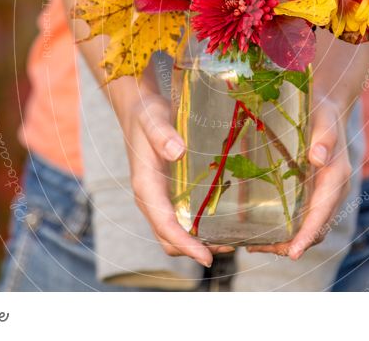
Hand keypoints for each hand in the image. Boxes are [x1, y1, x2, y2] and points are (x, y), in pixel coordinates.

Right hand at [114, 80, 234, 267]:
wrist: (138, 110)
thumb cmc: (146, 115)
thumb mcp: (153, 119)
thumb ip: (162, 134)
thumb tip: (177, 152)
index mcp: (145, 186)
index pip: (164, 225)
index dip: (185, 244)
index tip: (206, 257)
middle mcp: (150, 199)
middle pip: (169, 238)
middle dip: (195, 249)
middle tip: (228, 247)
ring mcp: (159, 198)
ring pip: (175, 232)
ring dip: (199, 240)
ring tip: (230, 239)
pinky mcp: (168, 193)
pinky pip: (181, 219)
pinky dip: (198, 227)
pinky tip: (222, 220)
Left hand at [247, 98, 351, 259]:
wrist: (328, 109)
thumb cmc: (324, 113)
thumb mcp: (324, 120)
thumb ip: (323, 138)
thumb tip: (318, 157)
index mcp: (336, 178)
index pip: (322, 214)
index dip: (307, 235)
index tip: (293, 253)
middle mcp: (333, 193)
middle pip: (315, 230)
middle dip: (291, 245)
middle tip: (259, 250)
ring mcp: (323, 195)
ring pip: (308, 229)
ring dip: (285, 241)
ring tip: (254, 246)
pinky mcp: (313, 194)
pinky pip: (302, 219)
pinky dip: (285, 230)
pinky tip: (261, 232)